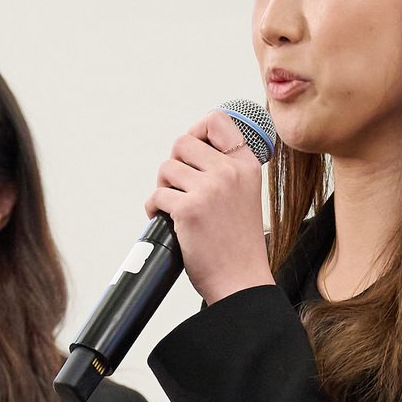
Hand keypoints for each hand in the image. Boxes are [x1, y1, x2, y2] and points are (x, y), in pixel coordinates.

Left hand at [146, 108, 271, 305]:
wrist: (242, 281)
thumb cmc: (239, 244)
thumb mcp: (245, 195)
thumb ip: (225, 169)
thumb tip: (190, 148)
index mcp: (246, 166)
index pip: (216, 120)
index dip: (196, 131)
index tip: (191, 152)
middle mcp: (230, 172)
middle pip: (183, 142)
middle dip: (175, 164)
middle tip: (179, 187)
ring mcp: (209, 189)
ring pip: (166, 168)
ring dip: (164, 187)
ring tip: (174, 206)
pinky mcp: (188, 209)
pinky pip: (157, 195)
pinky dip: (154, 208)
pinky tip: (165, 219)